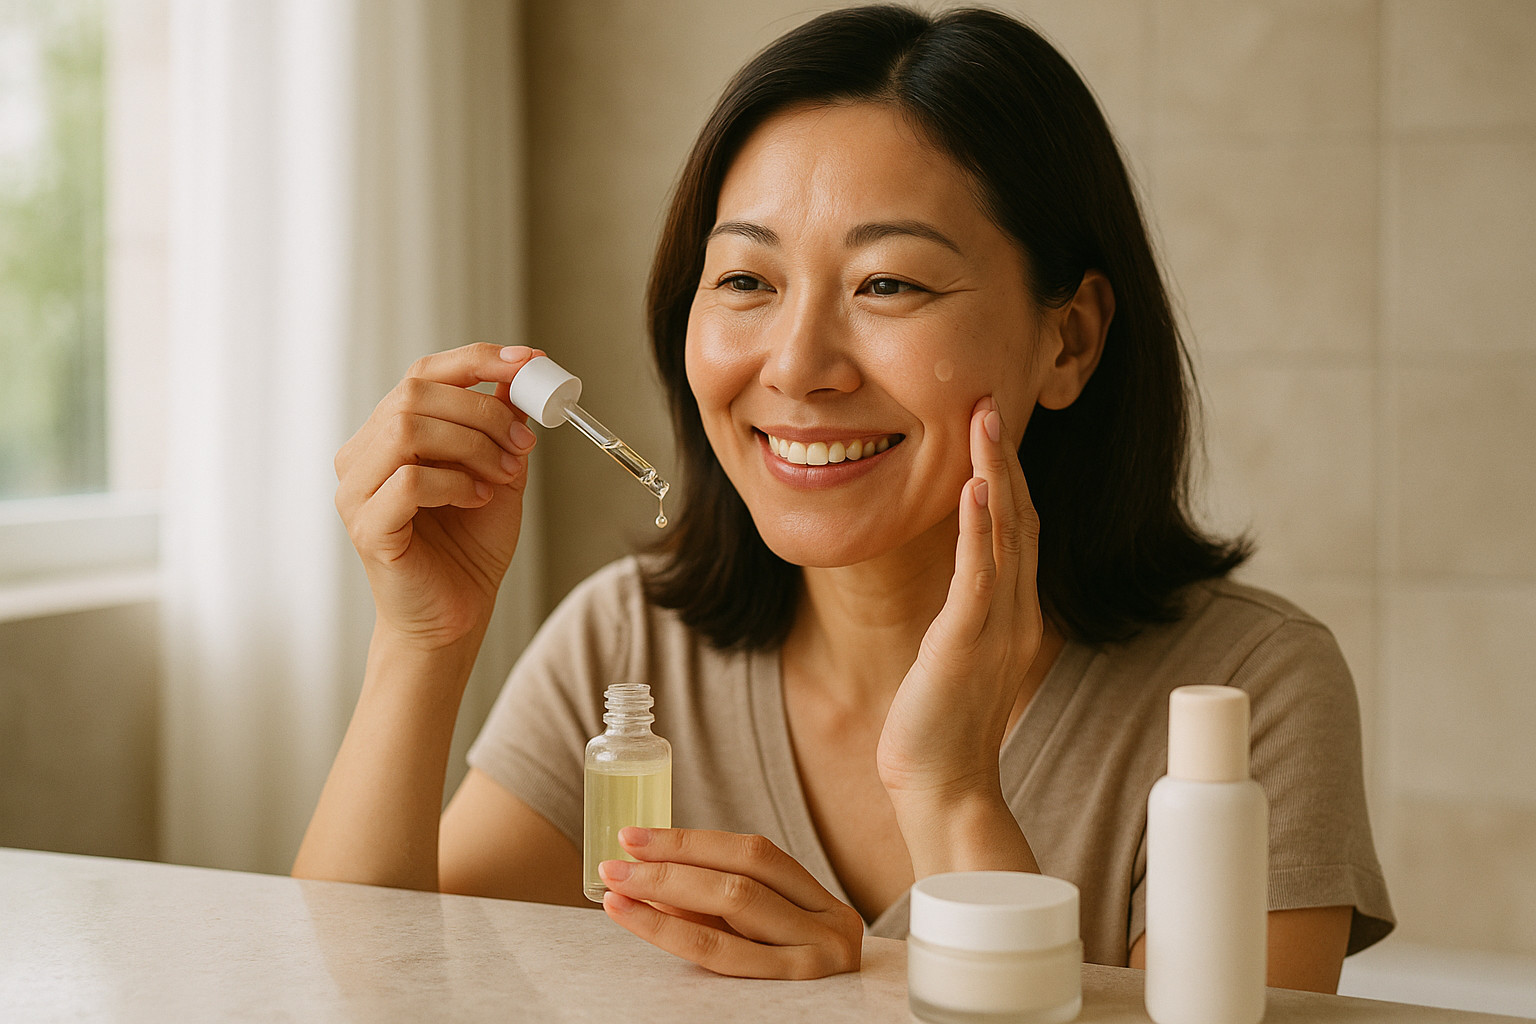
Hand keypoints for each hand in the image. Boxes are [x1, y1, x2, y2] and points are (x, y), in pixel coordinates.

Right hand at [335, 343, 542, 647]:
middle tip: (522, 443)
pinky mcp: (366, 526)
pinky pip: (408, 481)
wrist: (455, 616)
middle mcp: (363, 454)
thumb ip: (502, 426)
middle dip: (483, 412)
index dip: (477, 360)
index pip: (424, 374)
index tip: (528, 361)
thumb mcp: (498, 473)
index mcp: (390, 434)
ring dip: (471, 446)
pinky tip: (477, 500)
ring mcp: (357, 490)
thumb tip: (519, 377)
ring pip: (407, 429)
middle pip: (416, 395)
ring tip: (502, 476)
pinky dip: (454, 483)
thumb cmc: (469, 548)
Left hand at [597, 827, 862, 979]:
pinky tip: (640, 920)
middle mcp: (830, 928)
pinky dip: (673, 933)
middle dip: (670, 867)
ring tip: (617, 890)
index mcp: (825, 904)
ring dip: (663, 896)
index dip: (691, 841)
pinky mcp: (794, 990)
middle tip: (615, 864)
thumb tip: (649, 874)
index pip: (755, 854)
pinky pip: (722, 957)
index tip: (636, 837)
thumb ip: (718, 909)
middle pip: (740, 881)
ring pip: (731, 912)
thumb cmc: (789, 984)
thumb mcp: (766, 942)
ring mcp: (816, 961)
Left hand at [875, 398, 1043, 866]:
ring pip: (1004, 533)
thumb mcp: (960, 654)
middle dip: (1006, 455)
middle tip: (992, 398)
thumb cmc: (943, 724)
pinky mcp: (968, 642)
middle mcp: (1016, 611)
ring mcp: (997, 626)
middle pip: (1019, 516)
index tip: (992, 425)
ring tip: (984, 418)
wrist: (943, 786)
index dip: (1009, 473)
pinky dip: (978, 527)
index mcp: (1014, 611)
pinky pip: (979, 575)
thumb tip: (960, 574)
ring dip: (995, 472)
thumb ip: (968, 610)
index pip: (1018, 528)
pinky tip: (974, 486)